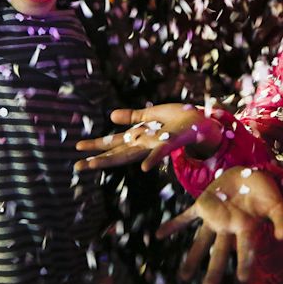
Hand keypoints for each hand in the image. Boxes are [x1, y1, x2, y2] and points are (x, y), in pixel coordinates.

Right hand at [74, 103, 223, 172]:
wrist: (205, 124)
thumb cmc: (180, 120)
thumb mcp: (152, 115)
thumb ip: (133, 116)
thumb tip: (111, 115)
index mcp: (141, 137)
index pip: (115, 143)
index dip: (97, 146)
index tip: (77, 150)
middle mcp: (147, 144)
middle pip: (119, 152)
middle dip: (98, 159)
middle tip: (78, 166)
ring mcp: (158, 144)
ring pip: (134, 153)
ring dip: (115, 159)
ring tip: (96, 164)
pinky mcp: (174, 140)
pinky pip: (163, 151)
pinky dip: (154, 159)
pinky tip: (145, 168)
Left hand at [157, 166, 282, 283]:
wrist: (249, 172)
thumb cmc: (265, 190)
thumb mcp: (276, 203)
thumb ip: (281, 219)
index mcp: (247, 227)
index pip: (245, 248)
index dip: (244, 262)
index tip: (242, 279)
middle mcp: (229, 227)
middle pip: (220, 252)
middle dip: (214, 270)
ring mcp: (215, 218)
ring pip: (201, 240)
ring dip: (192, 257)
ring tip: (183, 276)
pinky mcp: (203, 205)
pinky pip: (186, 217)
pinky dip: (174, 224)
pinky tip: (159, 234)